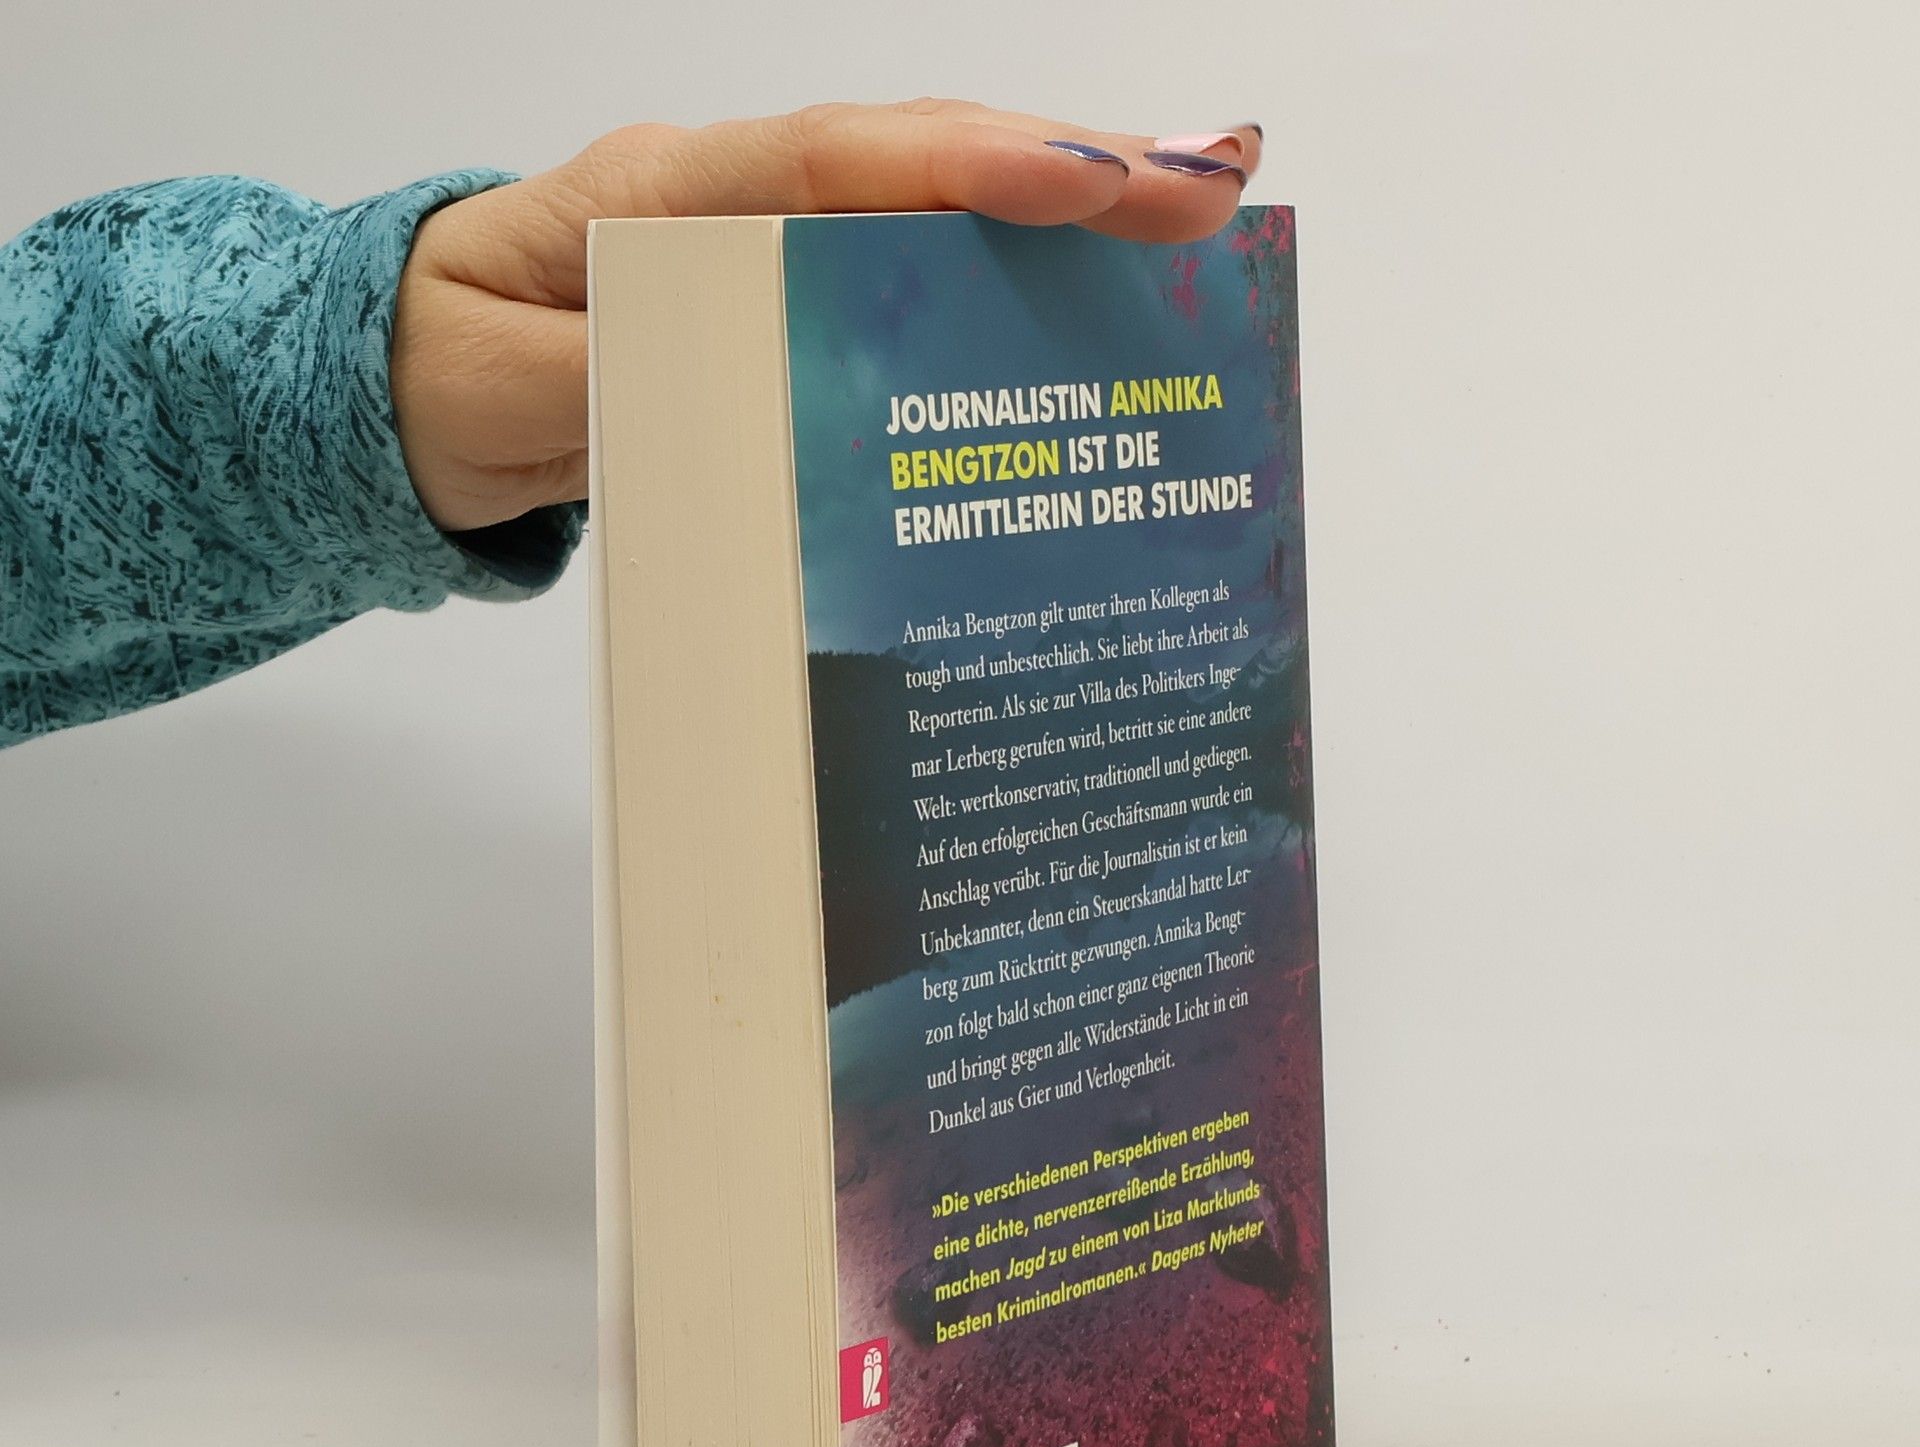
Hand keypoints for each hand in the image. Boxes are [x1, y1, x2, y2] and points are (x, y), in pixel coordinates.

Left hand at [390, 101, 1259, 531]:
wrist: (398, 402)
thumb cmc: (438, 380)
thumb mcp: (505, 395)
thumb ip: (616, 385)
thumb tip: (737, 376)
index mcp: (662, 198)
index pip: (834, 165)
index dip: (966, 171)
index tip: (1087, 182)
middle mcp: (729, 204)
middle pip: (918, 168)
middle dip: (1070, 172)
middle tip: (1214, 184)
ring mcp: (760, 252)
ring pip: (929, 219)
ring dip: (1062, 223)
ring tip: (1194, 225)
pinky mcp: (778, 311)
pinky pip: (903, 286)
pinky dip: (998, 287)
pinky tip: (1084, 310)